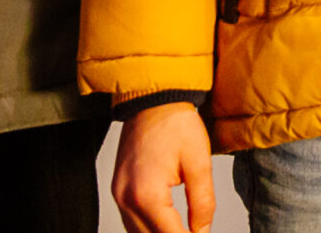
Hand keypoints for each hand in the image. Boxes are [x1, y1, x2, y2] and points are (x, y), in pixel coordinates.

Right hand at [114, 103, 215, 232]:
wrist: (154, 100)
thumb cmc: (176, 124)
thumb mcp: (199, 163)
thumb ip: (202, 202)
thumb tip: (203, 231)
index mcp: (146, 194)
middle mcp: (126, 199)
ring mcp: (118, 195)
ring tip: (185, 229)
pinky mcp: (117, 190)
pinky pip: (131, 221)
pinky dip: (148, 227)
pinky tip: (167, 225)